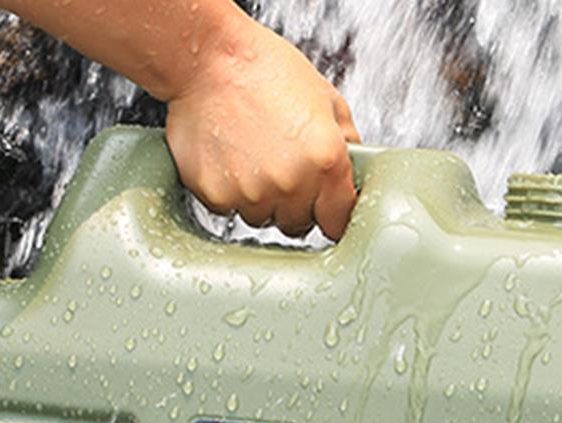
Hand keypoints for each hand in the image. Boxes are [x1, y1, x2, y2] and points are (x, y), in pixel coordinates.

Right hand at [165, 12, 360, 239]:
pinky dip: (229, 191)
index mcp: (327, 159)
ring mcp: (253, 193)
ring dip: (261, 199)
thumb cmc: (264, 70)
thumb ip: (347, 141)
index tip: (324, 207)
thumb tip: (355, 170)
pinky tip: (229, 158)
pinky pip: (229, 209)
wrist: (207, 58)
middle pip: (299, 224)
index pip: (338, 221)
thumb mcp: (325, 97)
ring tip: (252, 157)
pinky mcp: (217, 196)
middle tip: (280, 166)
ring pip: (263, 219)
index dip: (331, 213)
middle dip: (294, 203)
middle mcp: (293, 182)